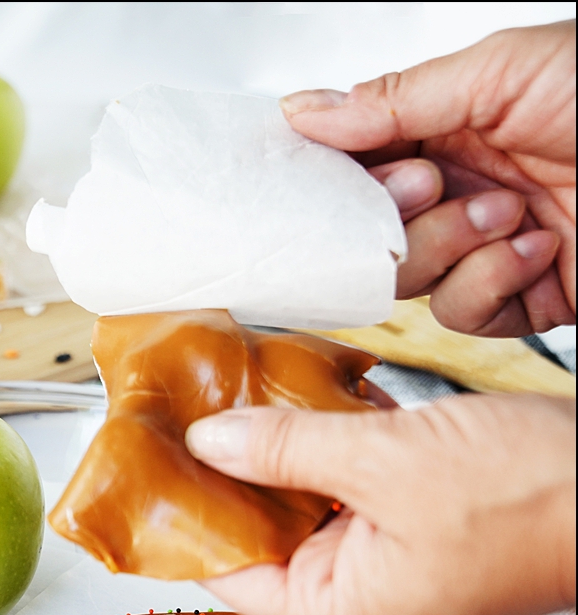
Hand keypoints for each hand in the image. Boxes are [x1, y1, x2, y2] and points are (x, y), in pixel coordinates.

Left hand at [184, 396, 575, 614]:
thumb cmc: (536, 500)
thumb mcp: (387, 462)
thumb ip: (287, 449)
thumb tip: (210, 441)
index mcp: (340, 611)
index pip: (225, 572)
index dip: (180, 519)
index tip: (143, 469)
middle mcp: (359, 594)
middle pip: (261, 533)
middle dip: (223, 472)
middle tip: (176, 415)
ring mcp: (391, 556)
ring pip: (306, 500)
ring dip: (274, 446)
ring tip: (221, 391)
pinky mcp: (420, 517)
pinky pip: (353, 480)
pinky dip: (328, 439)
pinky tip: (296, 391)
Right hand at [282, 21, 575, 336]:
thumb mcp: (501, 71)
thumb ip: (395, 99)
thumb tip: (303, 112)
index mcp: (451, 129)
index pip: (358, 165)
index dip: (340, 177)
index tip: (344, 172)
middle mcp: (464, 190)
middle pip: (371, 233)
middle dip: (395, 215)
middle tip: (435, 182)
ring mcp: (490, 247)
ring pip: (409, 279)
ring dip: (449, 247)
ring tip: (508, 213)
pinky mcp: (523, 299)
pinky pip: (462, 314)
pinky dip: (491, 283)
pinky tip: (539, 247)